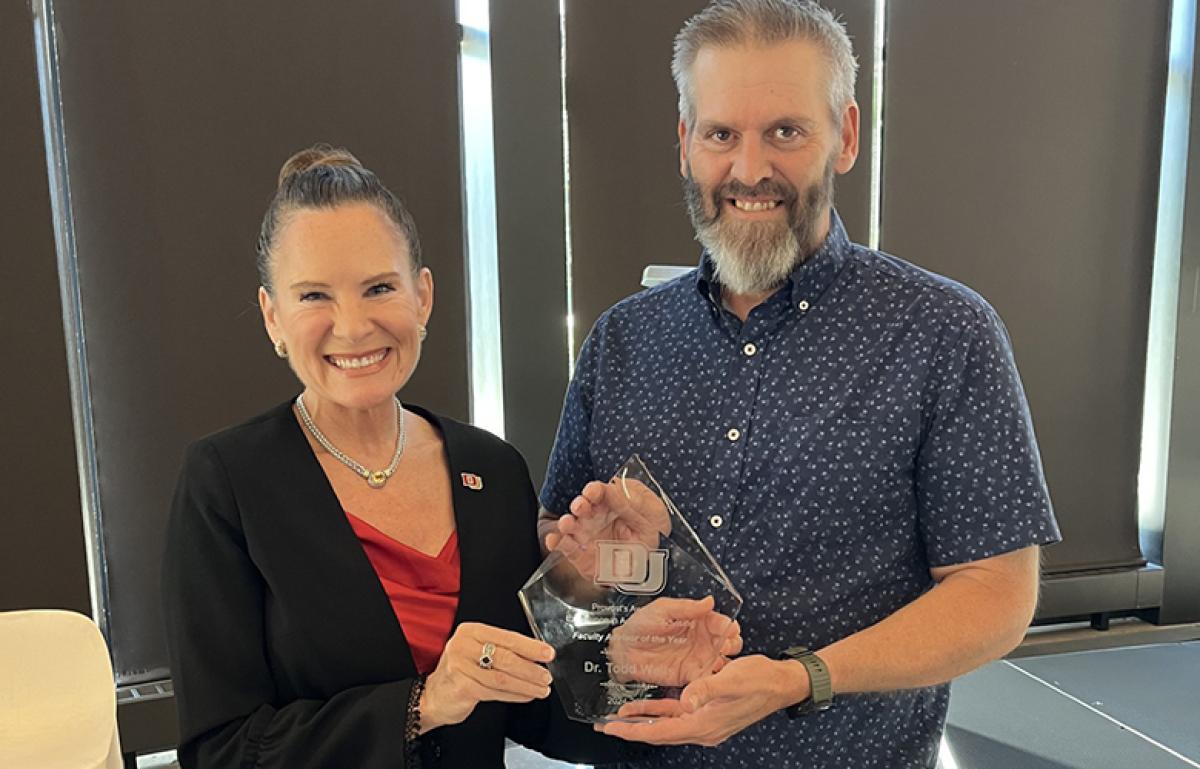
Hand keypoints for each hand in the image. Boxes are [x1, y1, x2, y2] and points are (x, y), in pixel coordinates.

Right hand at [420, 623, 553, 732]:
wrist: (433, 696)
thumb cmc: (460, 671)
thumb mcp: (477, 652)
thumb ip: (501, 650)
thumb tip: (535, 655)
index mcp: (471, 631)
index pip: (506, 637)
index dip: (530, 647)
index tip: (547, 653)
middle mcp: (463, 646)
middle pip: (505, 657)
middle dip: (531, 668)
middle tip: (546, 675)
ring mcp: (461, 667)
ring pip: (502, 677)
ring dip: (526, 684)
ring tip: (541, 688)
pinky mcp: (462, 687)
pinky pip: (495, 692)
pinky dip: (515, 694)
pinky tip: (526, 695)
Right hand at [544, 477, 671, 579]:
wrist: (652, 567)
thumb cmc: (652, 534)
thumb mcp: (652, 515)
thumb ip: (632, 503)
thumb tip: (614, 489)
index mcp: (614, 502)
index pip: (601, 492)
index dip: (595, 490)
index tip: (592, 492)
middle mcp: (597, 516)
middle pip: (583, 506)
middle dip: (580, 505)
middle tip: (581, 507)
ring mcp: (587, 535)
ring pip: (571, 525)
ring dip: (566, 522)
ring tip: (567, 524)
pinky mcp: (581, 554)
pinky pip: (566, 547)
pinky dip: (557, 542)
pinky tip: (553, 540)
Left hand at [594, 655, 808, 745]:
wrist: (782, 683)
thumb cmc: (759, 681)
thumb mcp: (732, 680)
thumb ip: (707, 689)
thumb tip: (686, 700)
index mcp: (704, 724)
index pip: (661, 732)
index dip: (635, 730)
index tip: (612, 727)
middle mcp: (702, 728)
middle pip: (660, 733)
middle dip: (633, 729)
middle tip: (606, 725)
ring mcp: (705, 721)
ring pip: (666, 724)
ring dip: (644, 721)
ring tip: (619, 717)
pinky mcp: (708, 712)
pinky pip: (678, 715)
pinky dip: (660, 711)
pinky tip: (647, 706)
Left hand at [607, 596, 742, 686]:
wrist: (625, 649)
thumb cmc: (641, 625)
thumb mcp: (662, 609)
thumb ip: (686, 607)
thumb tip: (708, 602)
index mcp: (697, 620)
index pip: (719, 622)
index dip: (727, 625)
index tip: (731, 629)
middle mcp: (701, 639)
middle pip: (726, 642)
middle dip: (731, 643)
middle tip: (727, 645)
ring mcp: (697, 658)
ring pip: (720, 660)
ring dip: (724, 662)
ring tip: (721, 662)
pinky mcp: (690, 675)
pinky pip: (705, 679)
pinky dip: (712, 680)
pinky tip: (713, 678)